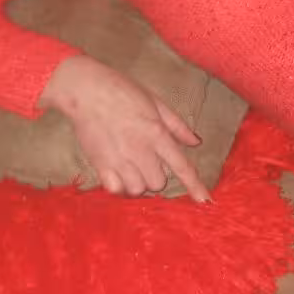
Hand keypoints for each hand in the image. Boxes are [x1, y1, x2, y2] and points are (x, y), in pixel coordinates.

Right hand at [38, 54, 210, 203]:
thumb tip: (196, 142)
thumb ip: (177, 126)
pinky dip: (120, 187)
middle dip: (157, 177)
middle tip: (148, 162)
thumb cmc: (123, 91)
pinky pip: (115, 189)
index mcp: (157, 133)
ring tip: (132, 168)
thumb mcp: (156, 103)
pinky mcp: (100, 164)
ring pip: (137, 190)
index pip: (181, 166)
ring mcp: (119, 159)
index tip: (205, 202)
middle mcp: (140, 150)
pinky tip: (119, 176)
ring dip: (138, 183)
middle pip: (158, 183)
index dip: (195, 186)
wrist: (87, 91)